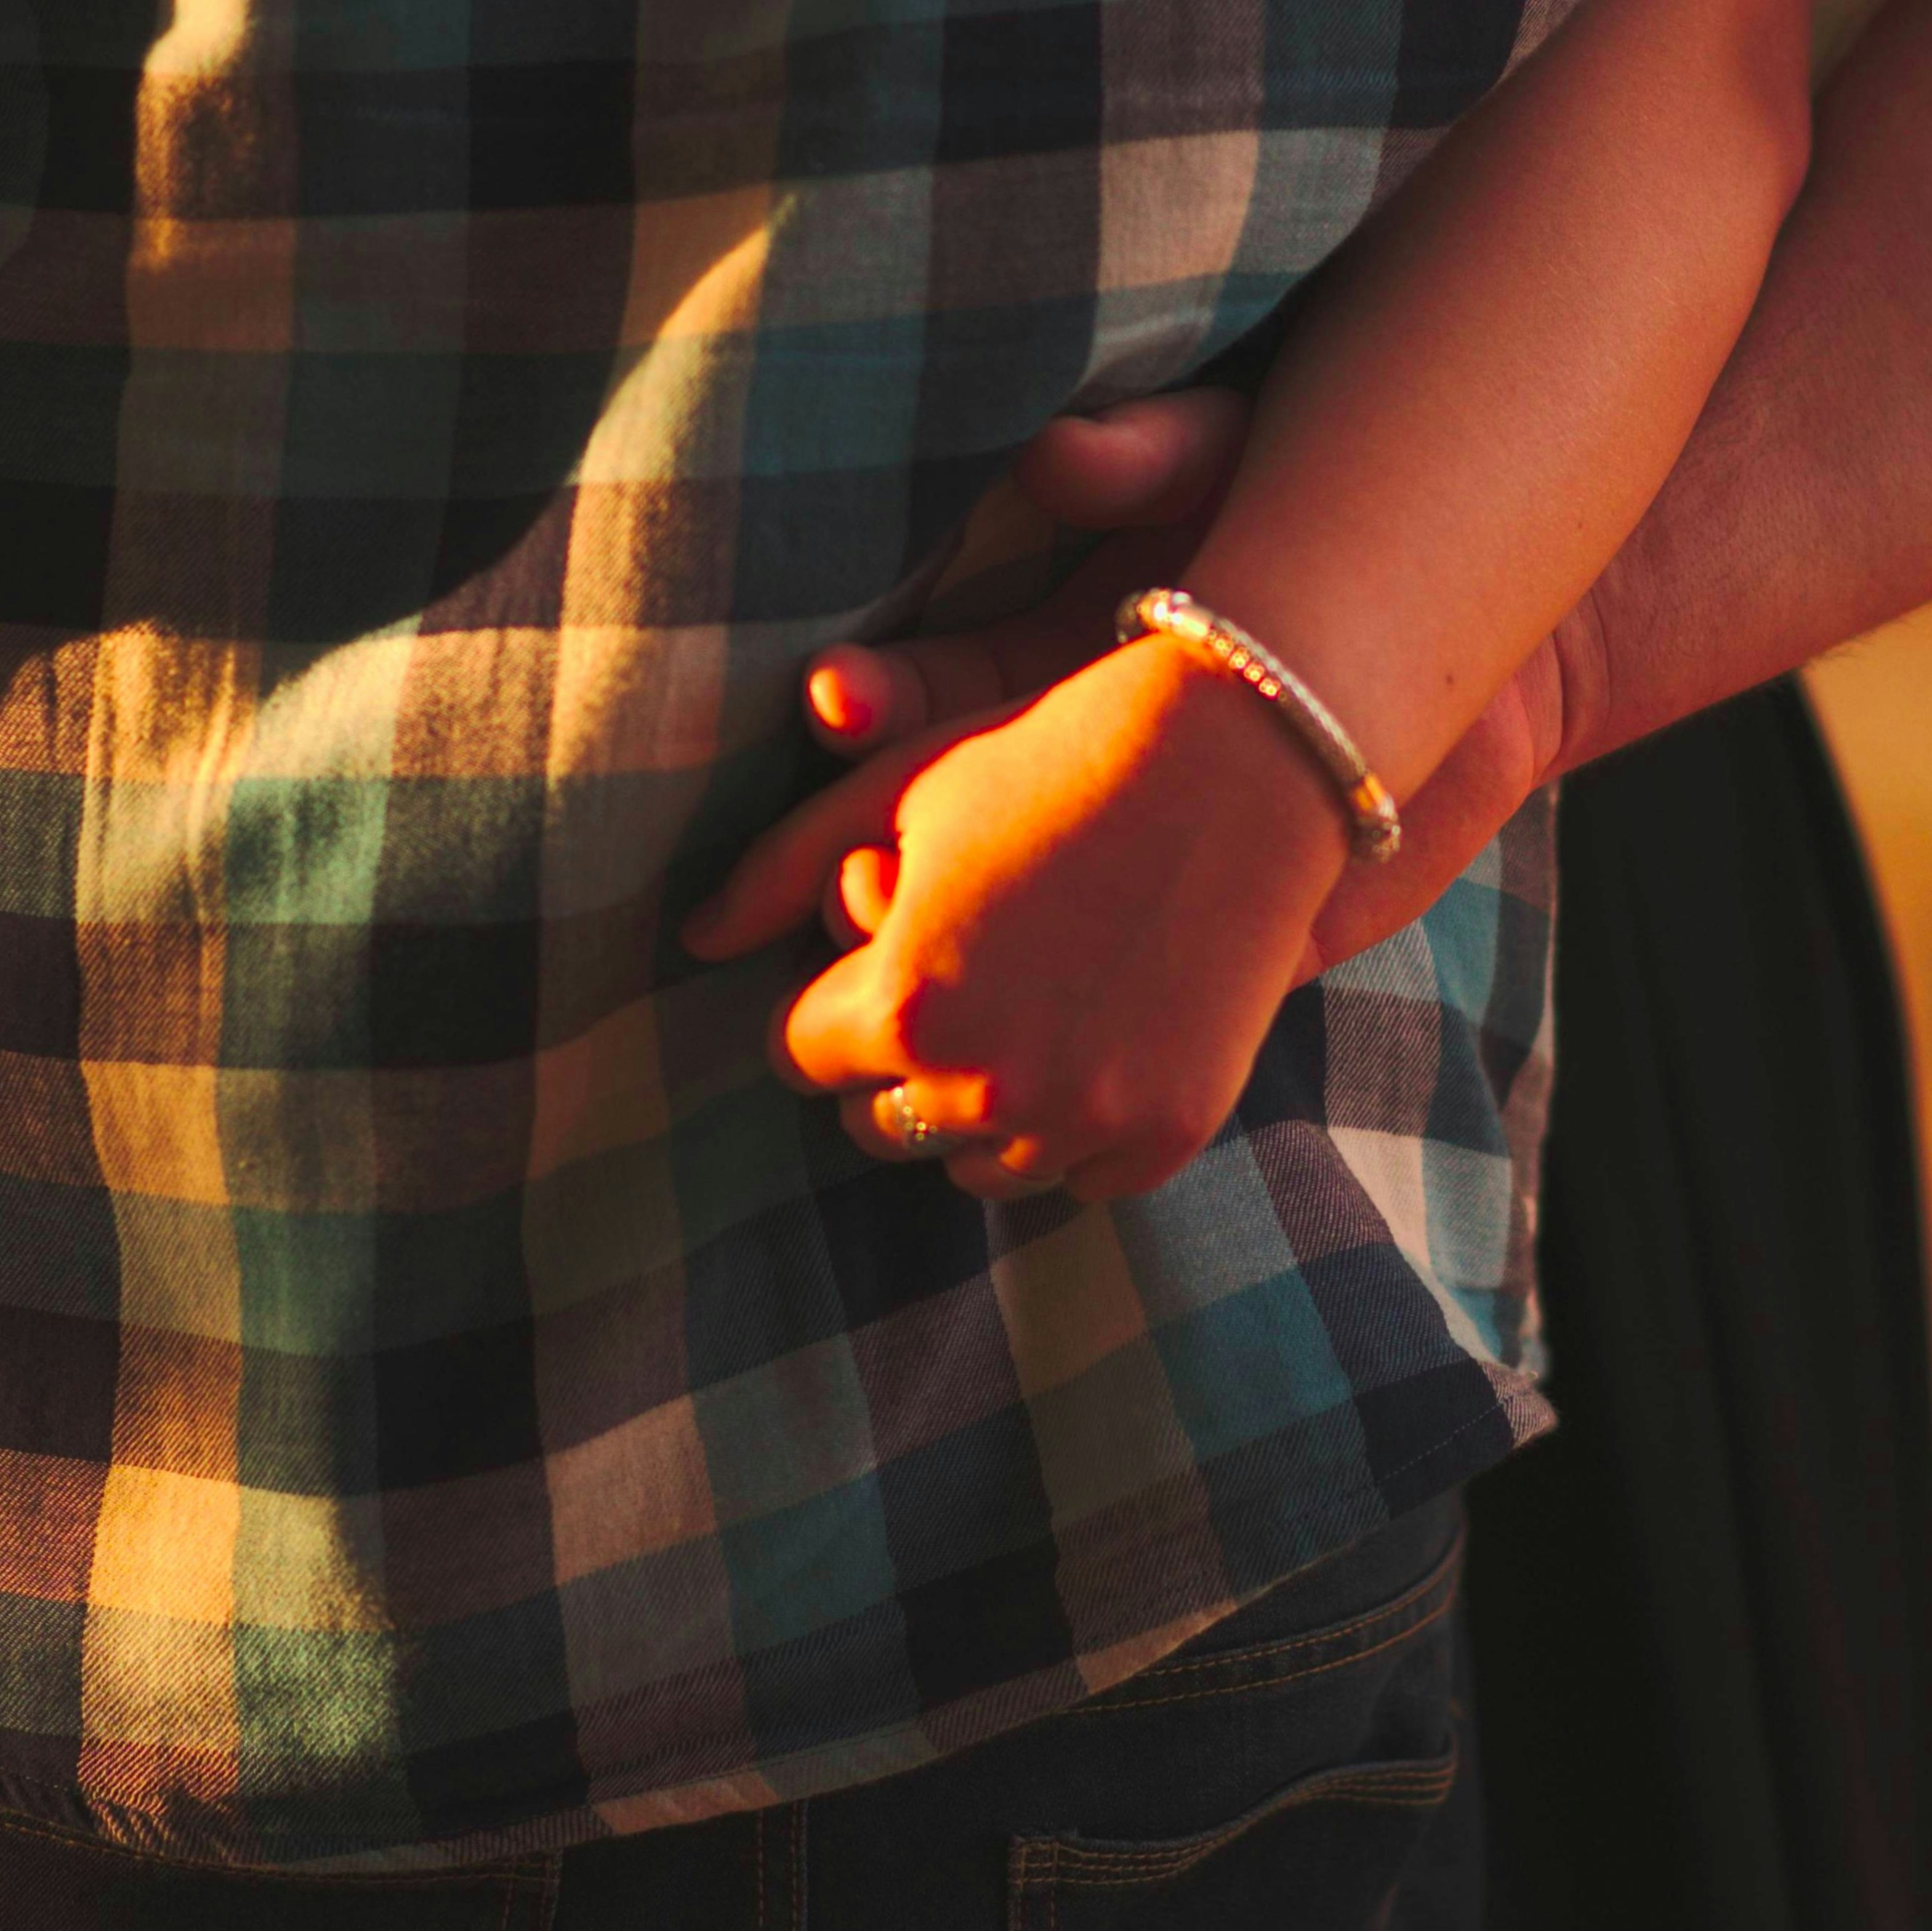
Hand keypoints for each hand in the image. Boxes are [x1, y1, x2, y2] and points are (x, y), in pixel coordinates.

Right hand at [690, 389, 1594, 992]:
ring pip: (986, 960)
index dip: (864, 706)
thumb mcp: (1218, 468)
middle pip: (908, 856)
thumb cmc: (1301, 529)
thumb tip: (1057, 456)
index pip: (900, 714)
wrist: (1426, 625)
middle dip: (870, 862)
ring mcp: (1112, 887)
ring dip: (938, 957)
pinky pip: (1108, 1011)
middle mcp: (1046, 802)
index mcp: (1022, 684)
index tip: (837, 696)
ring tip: (912, 918)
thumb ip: (1138, 454)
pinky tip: (1049, 1014)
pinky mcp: (1198, 949)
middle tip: (865, 857)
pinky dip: (1072, 1028)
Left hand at [748, 635, 1352, 1201]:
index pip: (798, 1055)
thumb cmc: (1050, 755)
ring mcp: (1080, 1121)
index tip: (882, 949)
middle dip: (896, 1060)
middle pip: (875, 1125)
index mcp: (899, 1005)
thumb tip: (690, 940)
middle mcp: (983, 1085)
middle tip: (960, 974)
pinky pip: (1076, 1175)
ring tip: (1026, 1002)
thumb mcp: (903, 791)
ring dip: (981, 1104)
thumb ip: (780, 869)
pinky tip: (1100, 1032)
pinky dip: (1076, 1124)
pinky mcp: (1162, 1137)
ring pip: (972, 1168)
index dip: (833, 998)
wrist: (1241, 759)